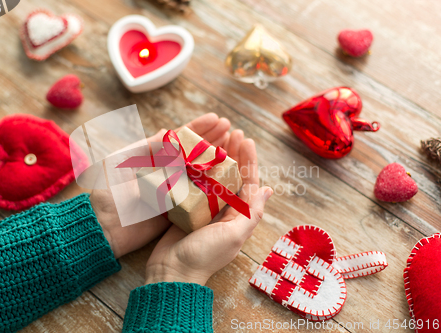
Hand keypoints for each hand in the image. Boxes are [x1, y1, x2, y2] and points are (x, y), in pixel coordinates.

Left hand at [90, 113, 232, 257]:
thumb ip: (145, 146)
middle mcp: (166, 171)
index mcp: (152, 156)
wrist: (103, 226)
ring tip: (234, 147)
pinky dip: (213, 185)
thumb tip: (169, 132)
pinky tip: (228, 176)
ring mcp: (173, 190)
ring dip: (217, 159)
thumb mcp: (121, 160)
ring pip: (200, 172)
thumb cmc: (108, 191)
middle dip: (212, 139)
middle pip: (194, 152)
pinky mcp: (177, 210)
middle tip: (230, 130)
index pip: (180, 138)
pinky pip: (198, 195)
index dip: (198, 128)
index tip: (216, 119)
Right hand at [145, 130, 272, 284]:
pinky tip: (193, 155)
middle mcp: (223, 211)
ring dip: (215, 158)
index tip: (246, 139)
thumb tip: (269, 189)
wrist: (172, 272)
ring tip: (215, 138)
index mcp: (238, 216)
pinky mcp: (186, 210)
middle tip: (232, 132)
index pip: (248, 182)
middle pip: (231, 176)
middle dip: (234, 154)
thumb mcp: (234, 235)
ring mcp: (204, 210)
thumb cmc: (205, 255)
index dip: (249, 160)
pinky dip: (195, 170)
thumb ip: (251, 212)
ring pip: (212, 178)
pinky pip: (193, 185)